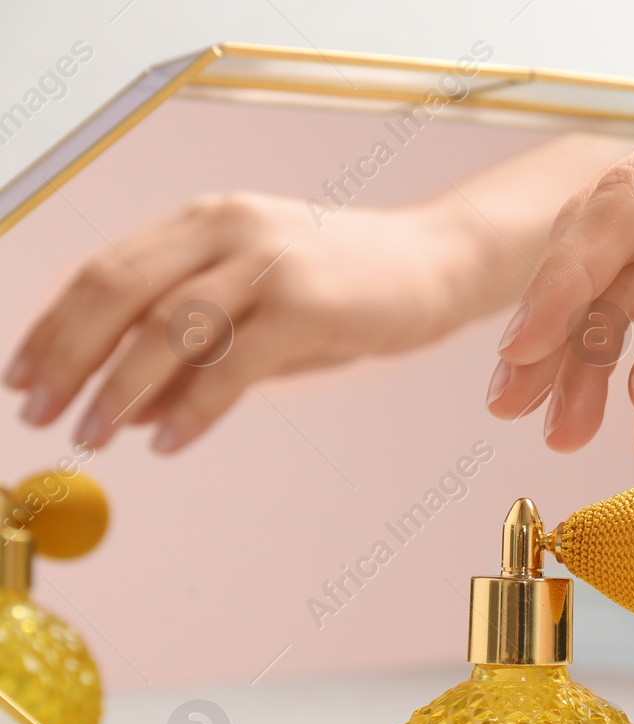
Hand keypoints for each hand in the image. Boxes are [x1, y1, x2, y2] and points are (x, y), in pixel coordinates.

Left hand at [6, 191, 491, 451]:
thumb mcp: (261, 314)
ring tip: (93, 435)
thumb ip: (197, 353)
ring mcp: (268, 263)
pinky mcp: (307, 303)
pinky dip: (193, 408)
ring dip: (119, 389)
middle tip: (39, 412)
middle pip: (119, 292)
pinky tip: (169, 441)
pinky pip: (232, 364)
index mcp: (206, 222)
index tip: (21, 376)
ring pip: (166, 328)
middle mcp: (228, 230)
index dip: (53, 326)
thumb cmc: (353, 289)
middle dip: (68, 358)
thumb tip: (128, 408)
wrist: (441, 263)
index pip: (105, 270)